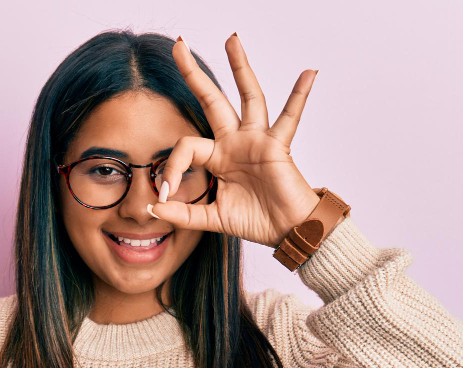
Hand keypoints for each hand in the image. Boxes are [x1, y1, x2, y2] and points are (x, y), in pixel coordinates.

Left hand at [148, 34, 322, 247]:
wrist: (286, 231)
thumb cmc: (255, 220)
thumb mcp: (212, 218)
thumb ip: (184, 214)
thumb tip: (153, 209)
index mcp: (217, 156)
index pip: (186, 146)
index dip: (171, 168)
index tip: (165, 194)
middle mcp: (235, 141)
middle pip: (212, 100)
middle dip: (194, 74)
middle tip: (178, 45)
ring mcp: (256, 140)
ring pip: (248, 97)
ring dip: (240, 68)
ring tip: (232, 40)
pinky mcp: (276, 146)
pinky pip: (290, 117)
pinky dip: (300, 95)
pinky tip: (309, 72)